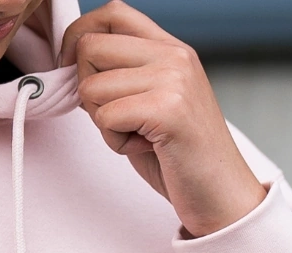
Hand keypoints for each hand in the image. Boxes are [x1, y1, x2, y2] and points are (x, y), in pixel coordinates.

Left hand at [62, 1, 265, 236]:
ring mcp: (173, 79)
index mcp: (171, 48)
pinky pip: (105, 117)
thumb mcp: (151, 100)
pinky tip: (145, 147)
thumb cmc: (180, 154)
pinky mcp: (168, 109)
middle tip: (117, 117)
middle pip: (89, 46)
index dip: (79, 36)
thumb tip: (69, 60)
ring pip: (91, 86)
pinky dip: (114, 141)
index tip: (73, 68)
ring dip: (102, 121)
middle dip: (86, 88)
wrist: (223, 195)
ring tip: (139, 134)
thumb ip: (120, 74)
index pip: (112, 12)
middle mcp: (174, 55)